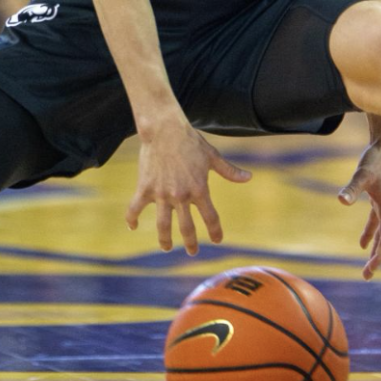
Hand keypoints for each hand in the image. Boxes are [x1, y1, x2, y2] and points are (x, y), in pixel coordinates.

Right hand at [125, 121, 251, 254]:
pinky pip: (135, 208)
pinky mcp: (145, 188)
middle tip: (193, 252)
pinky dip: (131, 218)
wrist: (164, 129)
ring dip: (165, 239)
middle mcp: (181, 195)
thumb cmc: (190, 141)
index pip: (211, 217)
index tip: (217, 240)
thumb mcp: (212, 156)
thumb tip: (249, 178)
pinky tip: (132, 226)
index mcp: (199, 189)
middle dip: (191, 242)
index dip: (215, 231)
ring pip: (163, 225)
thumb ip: (229, 171)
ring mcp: (161, 194)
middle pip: (187, 228)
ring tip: (167, 247)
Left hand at [339, 121, 380, 280]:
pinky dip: (372, 233)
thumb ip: (351, 189)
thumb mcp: (361, 174)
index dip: (380, 256)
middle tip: (366, 276)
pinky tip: (363, 243)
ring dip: (376, 248)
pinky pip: (379, 222)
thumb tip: (341, 200)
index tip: (369, 270)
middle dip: (378, 258)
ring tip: (367, 265)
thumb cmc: (374, 159)